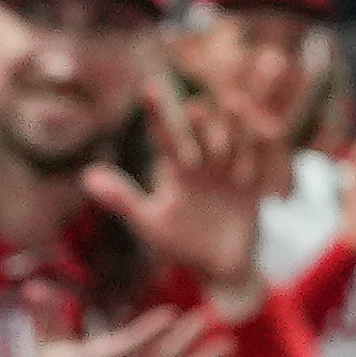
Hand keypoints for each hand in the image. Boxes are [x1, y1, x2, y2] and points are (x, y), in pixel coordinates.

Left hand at [82, 78, 265, 299]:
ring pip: (234, 138)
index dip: (158, 111)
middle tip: (193, 108)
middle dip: (201, 119)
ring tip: (233, 102)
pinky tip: (268, 127)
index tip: (149, 87)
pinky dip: (266, 144)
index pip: (165, 134)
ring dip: (234, 121)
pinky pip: (264, 161)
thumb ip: (122, 198)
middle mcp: (205, 162)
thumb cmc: (180, 244)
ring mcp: (232, 172)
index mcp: (177, 168)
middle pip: (204, 131)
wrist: (220, 270)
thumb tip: (87, 176)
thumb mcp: (150, 222)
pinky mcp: (256, 186)